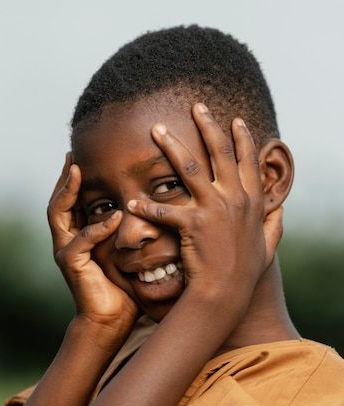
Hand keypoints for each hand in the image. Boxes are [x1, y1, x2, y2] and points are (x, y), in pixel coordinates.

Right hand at [47, 153, 137, 336]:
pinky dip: (98, 228)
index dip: (74, 180)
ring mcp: (65, 252)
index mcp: (78, 237)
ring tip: (79, 172)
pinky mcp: (71, 265)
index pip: (72, 202)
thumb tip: (150, 207)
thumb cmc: (122, 288)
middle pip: (58, 202)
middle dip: (65, 178)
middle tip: (72, 156)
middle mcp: (66, 241)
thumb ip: (128, 231)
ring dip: (68, 192)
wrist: (110, 321)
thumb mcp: (125, 253)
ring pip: (58, 214)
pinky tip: (113, 217)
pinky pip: (82, 241)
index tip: (82, 157)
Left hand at [127, 104, 282, 301]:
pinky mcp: (193, 224)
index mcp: (252, 202)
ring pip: (190, 167)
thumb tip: (280, 210)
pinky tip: (131, 205)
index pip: (248, 161)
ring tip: (156, 130)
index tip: (234, 120)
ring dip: (171, 145)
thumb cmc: (246, 273)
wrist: (228, 292)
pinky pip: (164, 211)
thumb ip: (274, 225)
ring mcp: (214, 209)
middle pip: (220, 152)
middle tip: (195, 106)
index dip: (242, 138)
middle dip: (207, 125)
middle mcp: (235, 199)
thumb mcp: (268, 247)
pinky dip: (146, 208)